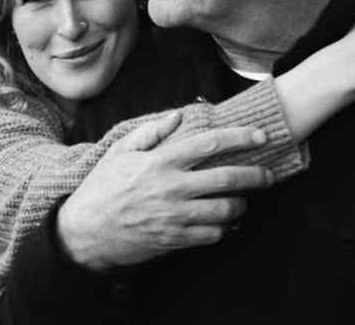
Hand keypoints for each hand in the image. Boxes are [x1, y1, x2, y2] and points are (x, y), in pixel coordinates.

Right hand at [57, 112, 272, 269]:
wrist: (86, 230)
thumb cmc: (103, 186)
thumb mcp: (120, 152)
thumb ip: (151, 131)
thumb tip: (177, 115)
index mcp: (160, 161)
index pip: (209, 144)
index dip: (239, 138)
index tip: (261, 135)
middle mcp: (172, 187)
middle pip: (227, 178)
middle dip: (256, 175)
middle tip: (268, 174)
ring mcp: (175, 215)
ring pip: (225, 210)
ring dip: (242, 204)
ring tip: (244, 200)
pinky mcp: (175, 239)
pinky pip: (213, 235)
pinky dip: (225, 228)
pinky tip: (224, 222)